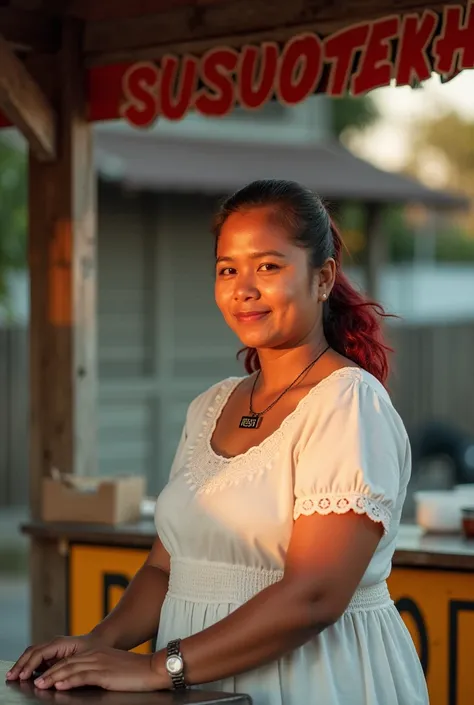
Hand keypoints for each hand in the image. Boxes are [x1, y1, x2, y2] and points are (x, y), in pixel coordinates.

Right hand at [6, 634, 103, 682]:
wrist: (103, 641)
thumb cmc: (96, 648)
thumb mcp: (83, 659)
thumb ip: (67, 667)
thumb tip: (52, 678)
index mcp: (60, 643)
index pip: (39, 653)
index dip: (29, 665)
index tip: (23, 676)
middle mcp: (55, 644)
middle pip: (32, 652)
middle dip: (21, 664)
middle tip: (11, 676)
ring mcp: (53, 648)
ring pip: (33, 654)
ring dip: (23, 664)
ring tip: (14, 675)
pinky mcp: (54, 653)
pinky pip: (38, 657)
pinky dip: (29, 665)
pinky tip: (24, 674)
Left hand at [32, 646, 166, 691]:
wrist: (152, 669)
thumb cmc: (134, 673)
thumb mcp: (112, 669)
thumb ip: (96, 672)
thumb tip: (81, 682)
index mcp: (96, 654)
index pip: (69, 660)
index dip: (53, 668)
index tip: (41, 675)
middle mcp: (95, 655)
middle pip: (65, 663)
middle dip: (47, 672)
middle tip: (34, 680)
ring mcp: (99, 663)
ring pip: (70, 669)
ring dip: (53, 677)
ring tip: (40, 684)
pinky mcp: (104, 673)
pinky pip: (82, 676)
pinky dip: (68, 680)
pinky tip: (60, 685)